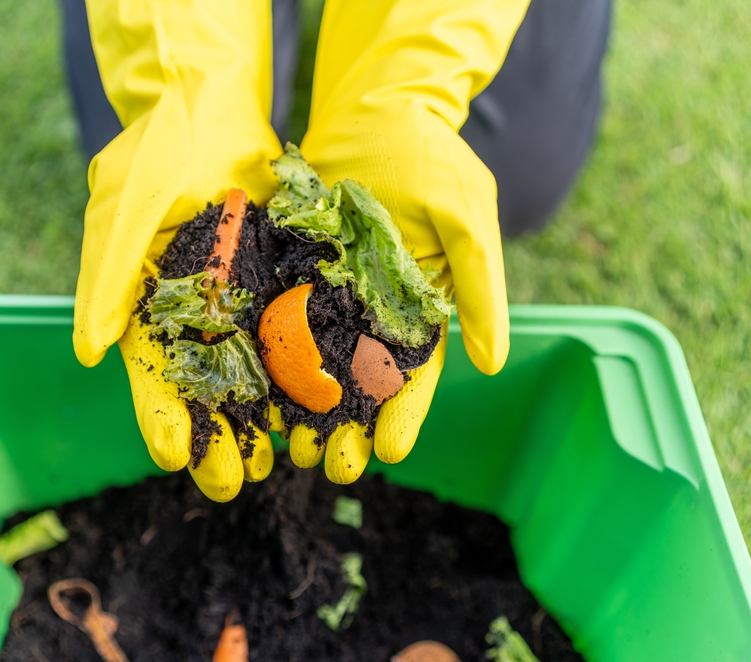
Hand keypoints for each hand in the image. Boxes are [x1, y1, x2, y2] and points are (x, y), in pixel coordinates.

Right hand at [73, 0, 281, 499]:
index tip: (175, 456)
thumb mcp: (124, 212)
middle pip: (205, 391)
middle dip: (217, 438)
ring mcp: (240, 304)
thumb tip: (88, 353)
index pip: (150, 376)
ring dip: (264, 421)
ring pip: (255, 375)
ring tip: (279, 462)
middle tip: (233, 482)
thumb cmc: (154, 154)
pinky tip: (322, 409)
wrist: (208, 103)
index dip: (160, 417)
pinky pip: (297, 336)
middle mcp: (195, 316)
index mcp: (147, 308)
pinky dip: (308, 374)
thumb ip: (106, 281)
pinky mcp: (280, 285)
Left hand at [290, 0, 528, 478]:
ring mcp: (332, 295)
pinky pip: (281, 323)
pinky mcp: (295, 276)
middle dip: (350, 426)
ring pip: (317, 365)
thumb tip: (492, 364)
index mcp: (423, 307)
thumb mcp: (465, 217)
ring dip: (306, 409)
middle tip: (332, 466)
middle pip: (362, 382)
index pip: (417, 373)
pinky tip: (258, 396)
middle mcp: (376, 311)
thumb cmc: (430, 158)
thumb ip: (480, 289)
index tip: (388, 452)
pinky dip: (272, 362)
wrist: (375, 106)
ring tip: (293, 449)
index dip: (406, 414)